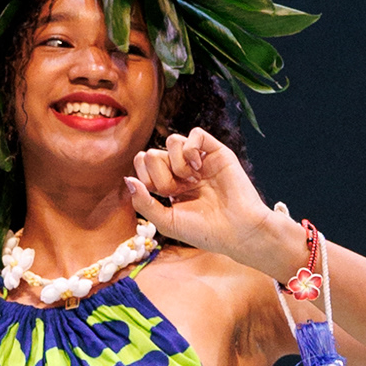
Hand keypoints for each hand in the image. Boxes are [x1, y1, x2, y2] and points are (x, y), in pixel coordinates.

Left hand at [125, 130, 300, 278]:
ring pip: (172, 141)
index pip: (144, 166)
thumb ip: (144, 202)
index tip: (159, 194)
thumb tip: (127, 179)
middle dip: (160, 174)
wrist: (238, 231)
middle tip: (177, 190)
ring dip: (175, 161)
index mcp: (171, 186)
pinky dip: (191, 148)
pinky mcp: (217, 152)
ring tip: (190, 178)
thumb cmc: (205, 232)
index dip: (144, 176)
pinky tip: (198, 166)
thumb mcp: (167, 222)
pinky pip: (195, 134)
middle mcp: (184, 171)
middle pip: (153, 153)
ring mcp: (200, 160)